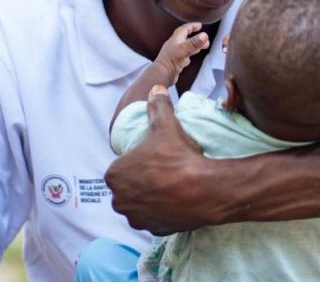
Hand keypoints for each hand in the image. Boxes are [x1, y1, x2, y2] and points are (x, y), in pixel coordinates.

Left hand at [106, 85, 220, 233]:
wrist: (204, 189)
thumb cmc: (178, 156)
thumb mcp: (166, 125)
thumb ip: (157, 106)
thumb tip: (155, 89)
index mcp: (114, 175)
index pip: (121, 167)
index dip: (137, 161)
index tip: (153, 157)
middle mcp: (118, 200)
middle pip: (127, 186)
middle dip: (140, 180)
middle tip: (162, 170)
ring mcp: (135, 218)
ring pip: (139, 204)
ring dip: (148, 197)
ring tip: (168, 185)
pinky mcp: (152, 230)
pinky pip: (153, 218)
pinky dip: (160, 211)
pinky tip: (174, 199)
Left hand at [153, 22, 209, 81]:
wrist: (162, 74)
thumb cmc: (170, 60)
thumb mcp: (184, 49)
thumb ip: (194, 43)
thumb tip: (204, 35)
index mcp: (175, 39)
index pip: (184, 29)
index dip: (192, 26)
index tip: (200, 25)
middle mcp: (174, 45)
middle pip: (186, 38)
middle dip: (196, 37)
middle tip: (205, 38)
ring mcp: (174, 54)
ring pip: (186, 47)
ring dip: (194, 46)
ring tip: (204, 46)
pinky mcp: (175, 63)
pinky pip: (184, 57)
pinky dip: (189, 55)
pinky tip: (191, 58)